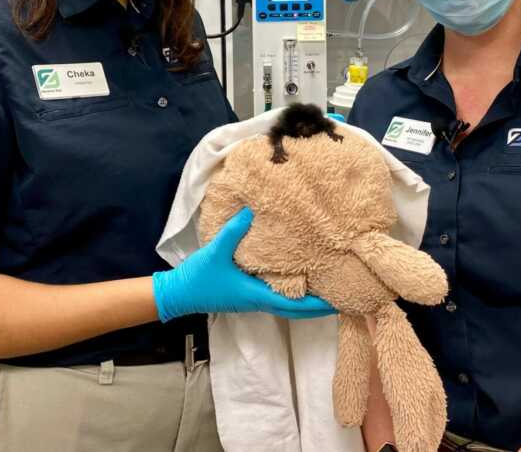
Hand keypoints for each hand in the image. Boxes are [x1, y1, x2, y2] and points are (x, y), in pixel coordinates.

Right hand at [153, 207, 335, 321]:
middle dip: (319, 306)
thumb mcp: (216, 252)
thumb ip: (234, 232)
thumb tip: (252, 211)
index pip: (294, 304)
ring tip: (327, 288)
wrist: (179, 294)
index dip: (317, 305)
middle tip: (342, 297)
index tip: (338, 302)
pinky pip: (277, 297)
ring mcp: (253, 300)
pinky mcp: (247, 295)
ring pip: (287, 304)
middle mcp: (259, 301)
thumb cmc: (199, 278)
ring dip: (307, 301)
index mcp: (256, 296)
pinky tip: (299, 280)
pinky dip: (293, 293)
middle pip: (296, 309)